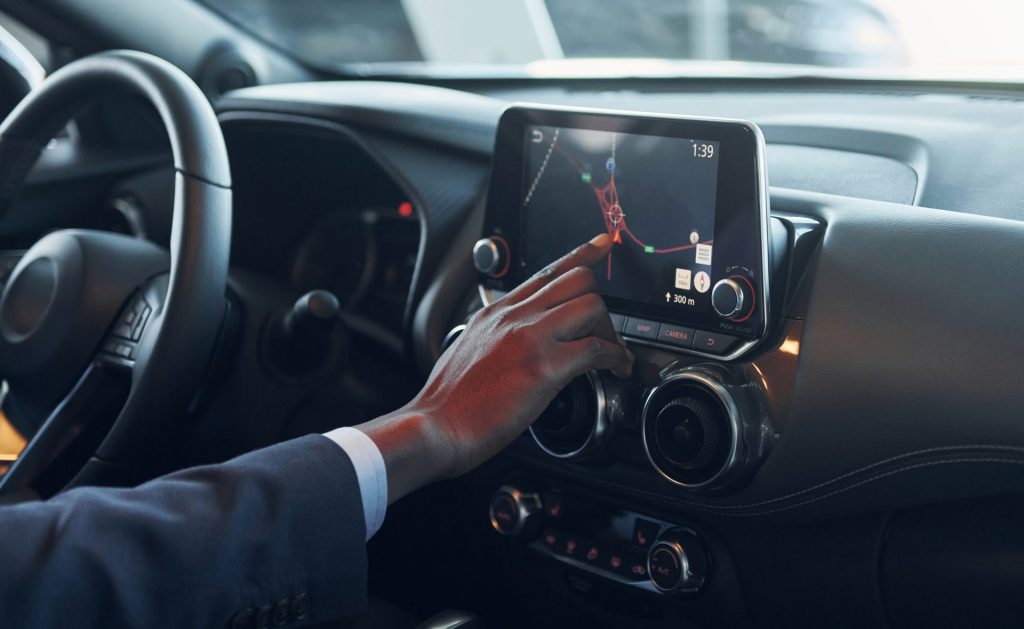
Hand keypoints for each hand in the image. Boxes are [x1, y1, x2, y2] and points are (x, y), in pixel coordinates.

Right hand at [357, 234, 632, 501]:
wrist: (435, 427)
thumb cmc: (449, 401)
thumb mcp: (468, 349)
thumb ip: (495, 335)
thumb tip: (517, 341)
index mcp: (497, 311)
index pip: (546, 271)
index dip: (581, 254)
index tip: (602, 244)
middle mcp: (515, 316)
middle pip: (577, 281)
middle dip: (601, 304)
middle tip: (604, 333)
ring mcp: (530, 338)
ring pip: (592, 307)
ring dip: (611, 332)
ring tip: (611, 356)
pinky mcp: (543, 368)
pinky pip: (595, 350)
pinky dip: (615, 358)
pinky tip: (616, 371)